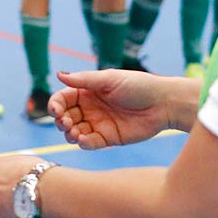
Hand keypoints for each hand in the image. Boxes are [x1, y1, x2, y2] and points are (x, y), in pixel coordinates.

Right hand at [47, 68, 175, 149]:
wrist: (162, 104)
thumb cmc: (138, 86)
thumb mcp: (109, 79)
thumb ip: (84, 80)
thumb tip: (59, 74)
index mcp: (88, 91)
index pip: (63, 99)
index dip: (55, 105)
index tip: (55, 110)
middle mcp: (90, 108)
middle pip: (65, 117)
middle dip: (61, 121)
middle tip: (65, 122)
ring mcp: (98, 124)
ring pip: (74, 132)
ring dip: (69, 134)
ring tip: (74, 133)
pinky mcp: (108, 138)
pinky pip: (90, 143)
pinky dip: (83, 143)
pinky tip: (83, 140)